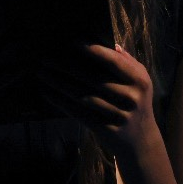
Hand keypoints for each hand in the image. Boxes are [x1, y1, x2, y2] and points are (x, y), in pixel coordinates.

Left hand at [39, 43, 158, 155]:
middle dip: (66, 66)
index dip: (92, 51)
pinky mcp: (106, 129)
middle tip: (45, 58)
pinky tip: (48, 92)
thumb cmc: (135, 102)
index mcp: (139, 80)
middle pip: (92, 78)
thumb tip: (109, 42)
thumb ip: (126, 62)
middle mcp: (131, 97)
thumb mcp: (139, 81)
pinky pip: (78, 112)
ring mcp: (118, 115)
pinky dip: (61, 102)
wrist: (140, 141)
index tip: (70, 42)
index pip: (113, 62)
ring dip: (59, 83)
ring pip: (82, 95)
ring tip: (42, 73)